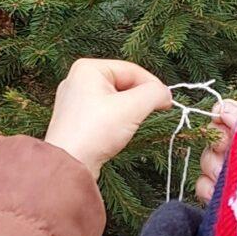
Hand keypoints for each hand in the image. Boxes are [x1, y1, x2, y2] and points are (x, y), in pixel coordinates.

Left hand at [45, 58, 172, 175]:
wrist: (69, 165)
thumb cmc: (95, 132)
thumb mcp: (132, 108)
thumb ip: (154, 94)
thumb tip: (166, 94)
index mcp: (88, 69)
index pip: (132, 70)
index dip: (153, 85)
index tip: (167, 102)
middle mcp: (78, 80)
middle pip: (123, 83)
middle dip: (140, 99)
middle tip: (153, 113)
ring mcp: (75, 100)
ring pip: (115, 99)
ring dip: (129, 111)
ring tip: (131, 125)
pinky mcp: (75, 119)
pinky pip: (104, 112)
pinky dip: (116, 120)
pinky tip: (118, 132)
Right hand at [193, 96, 236, 205]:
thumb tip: (221, 110)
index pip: (224, 111)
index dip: (221, 116)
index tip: (229, 126)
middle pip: (212, 135)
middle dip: (219, 144)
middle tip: (229, 152)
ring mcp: (228, 170)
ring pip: (206, 159)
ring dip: (216, 168)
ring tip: (235, 178)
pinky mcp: (220, 194)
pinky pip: (202, 185)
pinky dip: (208, 189)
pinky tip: (221, 194)